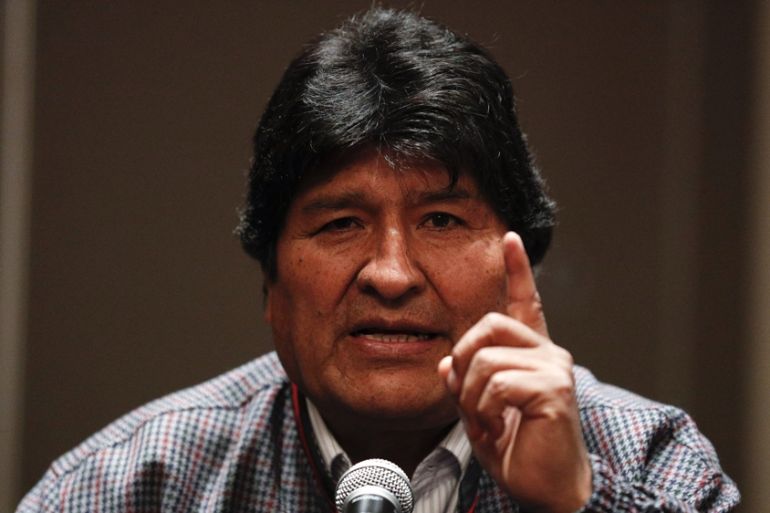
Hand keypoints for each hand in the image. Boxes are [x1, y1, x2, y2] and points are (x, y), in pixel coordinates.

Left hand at [438, 232, 591, 512]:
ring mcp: (554, 368)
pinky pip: (495, 384)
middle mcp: (548, 353)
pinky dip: (485, 411)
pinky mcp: (553, 388)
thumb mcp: (480, 411)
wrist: (547, 489)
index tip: (509, 238)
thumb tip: (448, 362)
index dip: (517, 269)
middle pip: (489, 324)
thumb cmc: (518, 450)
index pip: (525, 302)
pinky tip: (500, 428)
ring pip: (485, 358)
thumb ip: (465, 382)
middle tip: (470, 398)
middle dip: (464, 359)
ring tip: (488, 422)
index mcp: (531, 354)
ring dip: (472, 397)